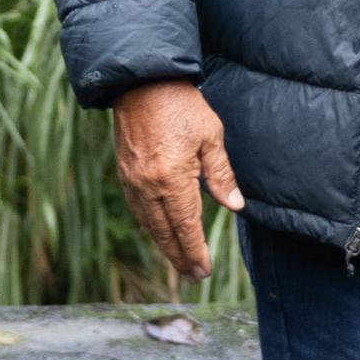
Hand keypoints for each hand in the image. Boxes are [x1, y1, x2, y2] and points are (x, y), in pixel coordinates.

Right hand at [115, 80, 243, 282]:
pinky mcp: (124, 172)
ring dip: (164, 245)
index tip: (203, 271)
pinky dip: (149, 225)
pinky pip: (137, 208)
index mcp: (172, 178)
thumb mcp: (211, 136)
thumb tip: (234, 205)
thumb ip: (221, 174)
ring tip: (179, 261)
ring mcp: (132, 180)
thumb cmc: (182, 106)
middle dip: (180, 257)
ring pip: (148, 223)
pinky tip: (159, 232)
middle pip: (164, 232)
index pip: (186, 226)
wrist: (142, 82)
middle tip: (193, 276)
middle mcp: (148, 185)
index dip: (195, 251)